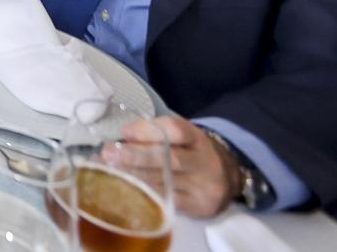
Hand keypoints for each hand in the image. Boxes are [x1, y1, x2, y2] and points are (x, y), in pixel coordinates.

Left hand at [111, 115, 236, 218]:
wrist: (227, 179)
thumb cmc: (192, 153)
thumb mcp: (181, 137)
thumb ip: (155, 133)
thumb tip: (125, 134)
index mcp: (198, 138)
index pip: (176, 130)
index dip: (147, 131)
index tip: (124, 132)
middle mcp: (206, 162)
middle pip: (169, 158)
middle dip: (135, 156)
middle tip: (108, 154)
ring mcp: (205, 186)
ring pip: (165, 181)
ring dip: (134, 175)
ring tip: (110, 170)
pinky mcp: (199, 206)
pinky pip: (168, 200)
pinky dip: (144, 193)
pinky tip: (126, 188)